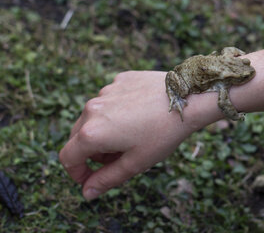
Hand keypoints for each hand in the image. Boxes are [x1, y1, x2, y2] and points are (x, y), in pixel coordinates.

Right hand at [59, 71, 208, 200]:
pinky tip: (141, 115)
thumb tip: (87, 192)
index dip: (77, 172)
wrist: (188, 98)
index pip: (68, 157)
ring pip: (94, 116)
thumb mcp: (135, 162)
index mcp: (91, 132)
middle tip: (118, 158)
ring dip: (104, 131)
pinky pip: (110, 100)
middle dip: (92, 152)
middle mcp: (92, 109)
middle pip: (78, 136)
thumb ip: (106, 179)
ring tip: (133, 136)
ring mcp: (106, 91)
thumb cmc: (163, 133)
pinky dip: (117, 111)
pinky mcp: (120, 80)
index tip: (91, 178)